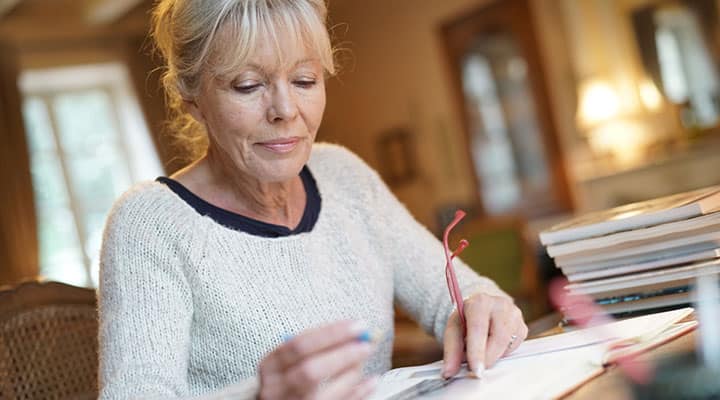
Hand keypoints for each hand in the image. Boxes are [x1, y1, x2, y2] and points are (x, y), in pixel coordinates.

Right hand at [257, 320, 376, 399]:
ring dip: (351, 374)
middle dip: (342, 355)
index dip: (331, 333)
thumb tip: (355, 331)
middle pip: (310, 371)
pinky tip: (371, 381)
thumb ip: (316, 344)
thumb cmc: (288, 377)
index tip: (357, 325)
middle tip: (366, 344)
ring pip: (324, 393)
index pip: (299, 345)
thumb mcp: (290, 358)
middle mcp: (276, 389)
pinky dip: (359, 393)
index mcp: (270, 366)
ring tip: (364, 360)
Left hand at [442, 293, 526, 377]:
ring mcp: (515, 315)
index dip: (477, 352)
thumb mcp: (454, 329)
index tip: (475, 370)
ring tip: (482, 350)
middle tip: (476, 369)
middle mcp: (500, 305)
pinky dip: (501, 352)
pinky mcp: (522, 327)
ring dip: (493, 355)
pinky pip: (513, 348)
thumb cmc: (467, 319)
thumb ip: (451, 350)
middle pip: (498, 338)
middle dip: (487, 358)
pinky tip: (493, 345)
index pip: (479, 328)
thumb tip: (448, 372)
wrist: (481, 309)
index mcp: (479, 302)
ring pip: (507, 345)